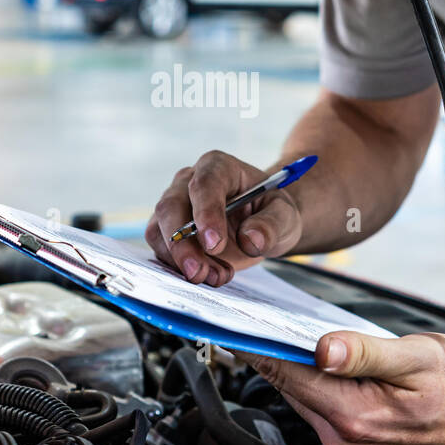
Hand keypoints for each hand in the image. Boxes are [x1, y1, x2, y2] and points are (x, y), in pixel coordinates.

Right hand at [146, 150, 303, 285]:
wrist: (262, 224)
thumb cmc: (271, 212)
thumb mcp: (285, 216)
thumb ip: (271, 225)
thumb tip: (250, 239)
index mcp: (218, 167)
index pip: (204, 185)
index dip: (206, 214)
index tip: (214, 244)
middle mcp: (188, 182)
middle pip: (170, 207)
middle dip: (182, 245)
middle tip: (198, 272)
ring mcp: (174, 206)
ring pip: (160, 231)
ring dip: (181, 261)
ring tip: (215, 277)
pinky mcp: (167, 231)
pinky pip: (162, 250)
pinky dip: (179, 268)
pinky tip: (208, 275)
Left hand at [245, 329, 444, 444]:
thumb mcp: (417, 358)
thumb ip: (366, 353)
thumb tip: (323, 349)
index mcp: (354, 417)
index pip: (286, 375)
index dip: (256, 345)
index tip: (231, 322)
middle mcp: (344, 440)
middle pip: (288, 387)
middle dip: (269, 351)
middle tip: (249, 315)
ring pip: (302, 397)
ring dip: (290, 367)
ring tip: (276, 330)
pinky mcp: (353, 443)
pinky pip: (319, 406)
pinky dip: (311, 382)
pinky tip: (313, 359)